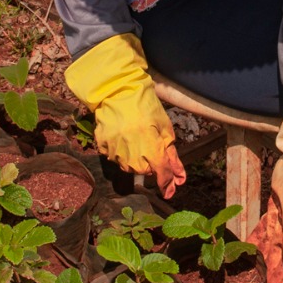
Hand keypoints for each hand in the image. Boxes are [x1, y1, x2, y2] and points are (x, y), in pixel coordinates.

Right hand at [64, 33, 185, 198]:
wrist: (117, 91)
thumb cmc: (145, 106)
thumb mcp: (165, 128)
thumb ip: (171, 155)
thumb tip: (179, 177)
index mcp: (152, 150)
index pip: (162, 175)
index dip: (168, 184)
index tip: (171, 191)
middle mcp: (132, 157)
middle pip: (145, 171)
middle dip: (151, 161)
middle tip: (150, 140)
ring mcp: (115, 154)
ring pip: (129, 165)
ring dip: (135, 156)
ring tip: (135, 135)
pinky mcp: (103, 148)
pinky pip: (115, 156)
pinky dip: (121, 150)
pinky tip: (123, 134)